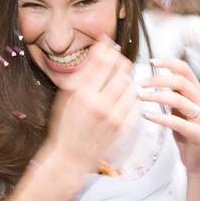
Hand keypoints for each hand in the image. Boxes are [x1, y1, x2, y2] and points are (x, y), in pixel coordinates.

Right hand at [45, 37, 135, 175]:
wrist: (71, 157)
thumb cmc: (65, 126)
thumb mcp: (66, 98)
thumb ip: (82, 75)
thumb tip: (97, 52)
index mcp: (83, 94)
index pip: (103, 60)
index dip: (108, 47)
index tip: (109, 43)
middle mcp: (100, 104)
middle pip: (121, 70)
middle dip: (120, 61)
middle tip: (116, 60)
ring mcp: (114, 116)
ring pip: (130, 85)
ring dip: (126, 79)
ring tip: (117, 80)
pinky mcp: (123, 127)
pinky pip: (134, 103)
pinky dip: (130, 96)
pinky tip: (121, 97)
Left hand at [139, 57, 199, 173]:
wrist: (196, 158)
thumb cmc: (184, 131)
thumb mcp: (178, 108)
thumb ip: (172, 93)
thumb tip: (152, 77)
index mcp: (197, 92)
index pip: (185, 69)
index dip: (169, 63)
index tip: (152, 61)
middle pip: (180, 82)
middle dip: (157, 80)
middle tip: (140, 84)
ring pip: (178, 99)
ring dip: (156, 96)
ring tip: (140, 97)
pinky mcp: (196, 133)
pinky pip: (176, 122)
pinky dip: (160, 117)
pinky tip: (147, 115)